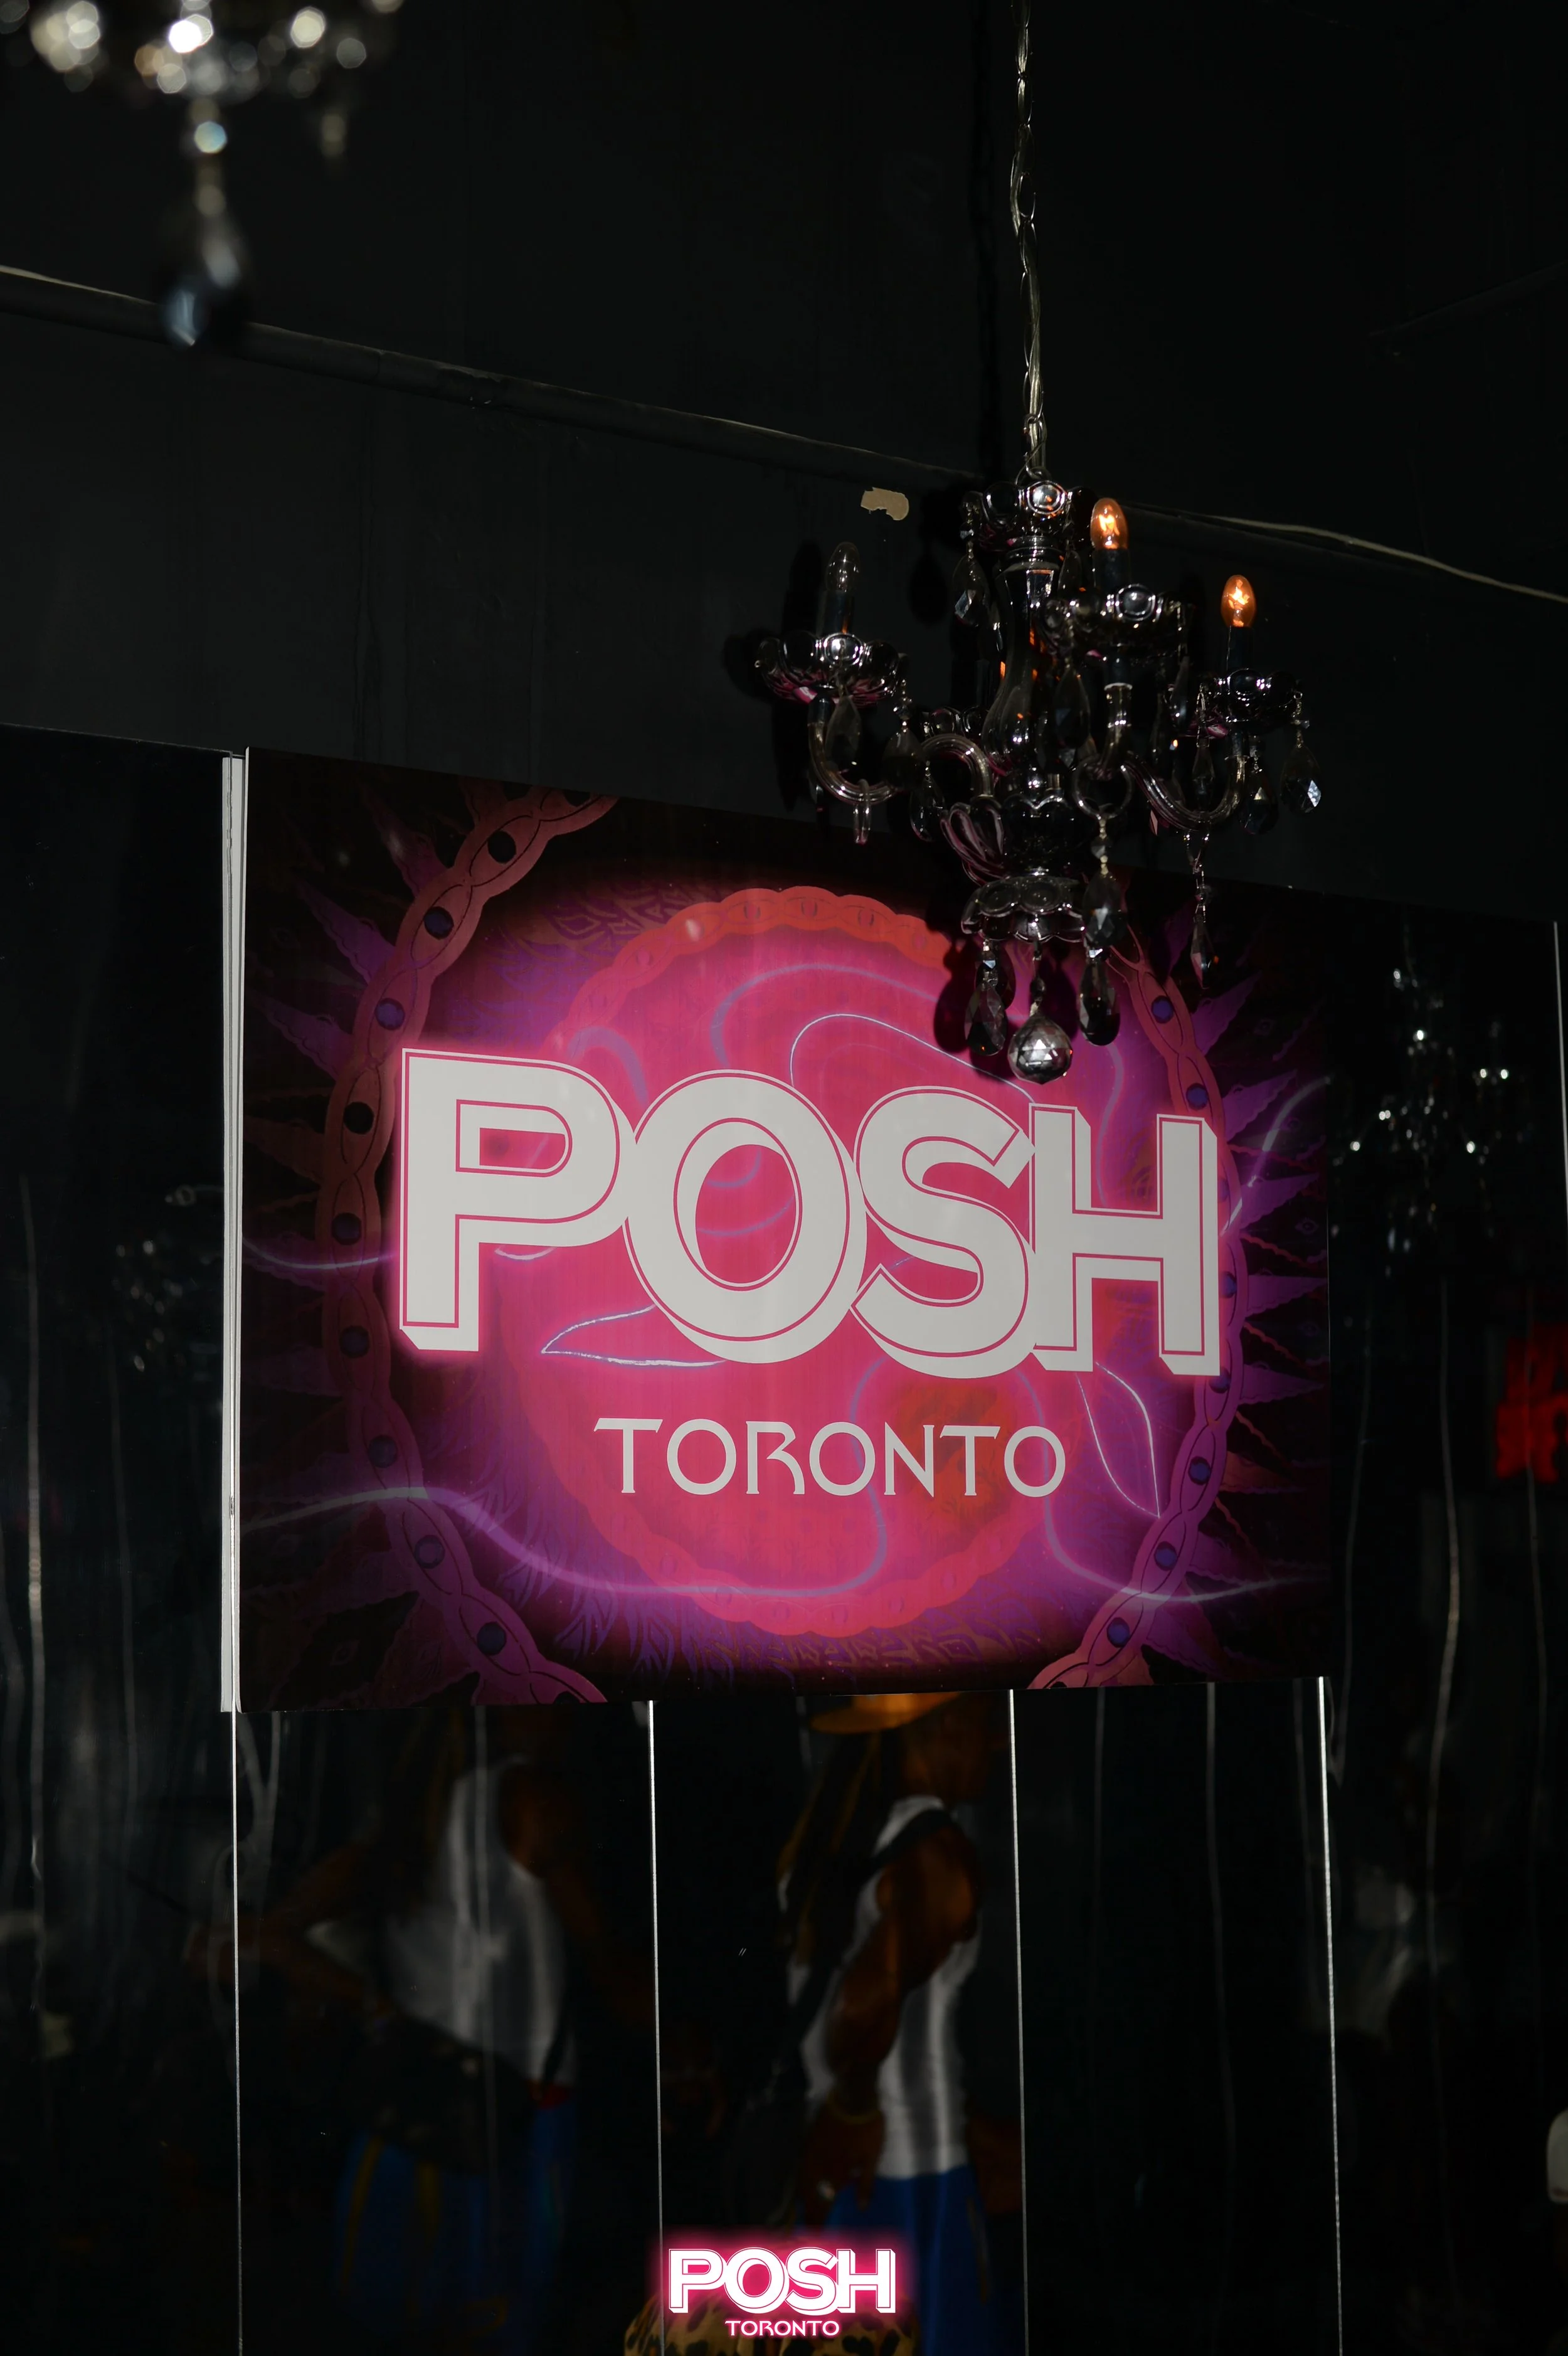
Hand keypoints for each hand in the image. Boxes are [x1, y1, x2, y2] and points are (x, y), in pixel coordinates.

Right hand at [797, 2091, 883, 2226]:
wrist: (853, 2097)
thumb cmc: (868, 2129)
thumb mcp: (872, 2158)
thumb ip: (866, 2185)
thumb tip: (861, 2208)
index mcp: (836, 2175)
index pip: (823, 2207)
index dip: (818, 2224)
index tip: (815, 2240)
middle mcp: (820, 2169)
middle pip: (810, 2198)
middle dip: (809, 2216)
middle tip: (807, 2233)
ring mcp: (812, 2155)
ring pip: (802, 2184)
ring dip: (803, 2200)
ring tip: (804, 2212)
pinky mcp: (809, 2142)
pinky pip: (801, 2168)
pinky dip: (801, 2181)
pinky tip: (802, 2185)